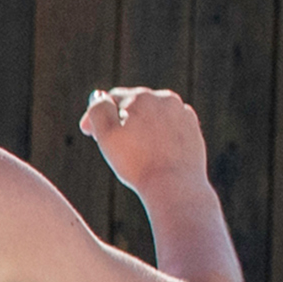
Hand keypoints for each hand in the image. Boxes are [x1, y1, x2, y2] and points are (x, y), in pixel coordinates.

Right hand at [79, 85, 209, 199]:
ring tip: (134, 150)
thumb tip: (99, 96)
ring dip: (141, 127)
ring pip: (153, 115)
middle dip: (121, 120)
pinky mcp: (193, 129)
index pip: (111, 99)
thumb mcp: (106, 134)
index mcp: (141, 97)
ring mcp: (182, 113)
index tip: (89, 133)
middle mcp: (165, 98)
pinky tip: (154, 152)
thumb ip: (98, 109)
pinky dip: (160, 134)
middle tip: (111, 144)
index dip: (97, 116)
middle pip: (134, 105)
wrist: (174, 186)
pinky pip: (170, 126)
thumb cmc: (137, 163)